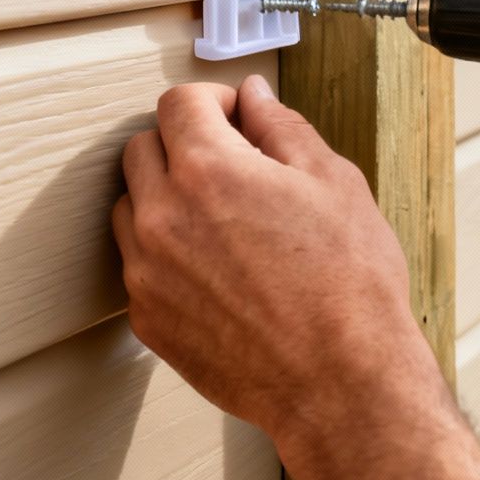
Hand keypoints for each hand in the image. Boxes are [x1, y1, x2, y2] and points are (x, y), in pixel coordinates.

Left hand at [113, 76, 433, 442]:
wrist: (340, 382)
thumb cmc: (349, 285)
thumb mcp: (333, 183)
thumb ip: (282, 128)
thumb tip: (253, 98)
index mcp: (208, 170)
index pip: (178, 103)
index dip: (213, 101)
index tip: (236, 119)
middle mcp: (162, 217)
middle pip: (143, 149)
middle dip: (183, 145)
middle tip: (232, 167)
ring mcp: (147, 272)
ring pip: (131, 208)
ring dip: (165, 199)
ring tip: (223, 222)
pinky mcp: (147, 319)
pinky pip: (140, 266)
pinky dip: (167, 256)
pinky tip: (219, 271)